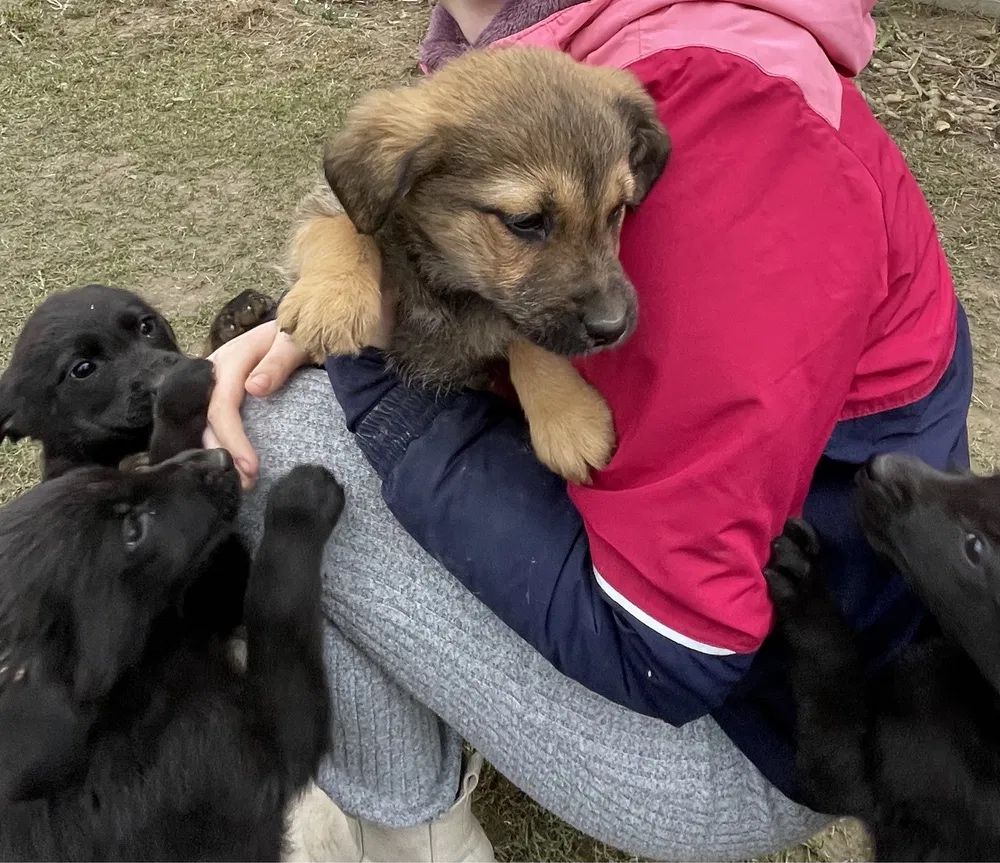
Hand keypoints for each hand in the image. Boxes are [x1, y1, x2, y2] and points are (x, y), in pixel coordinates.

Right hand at [203, 320, 309, 488]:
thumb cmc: (297, 333)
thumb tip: (254, 388)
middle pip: (206, 422)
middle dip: (224, 456)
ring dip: (220, 456)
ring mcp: (213, 387)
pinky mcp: (218, 397)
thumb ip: (279, 360)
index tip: (252, 467)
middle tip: (248, 484)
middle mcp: (213, 374)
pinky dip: (220, 447)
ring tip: (243, 483)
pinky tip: (233, 468)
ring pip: (203, 427)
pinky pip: (211, 424)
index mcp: (229, 360)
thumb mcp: (294, 340)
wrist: (293, 328)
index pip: (221, 406)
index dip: (233, 439)